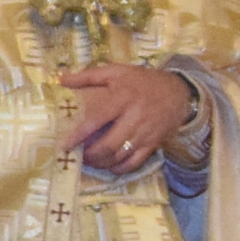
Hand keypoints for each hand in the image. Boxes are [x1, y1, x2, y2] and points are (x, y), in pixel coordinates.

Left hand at [61, 61, 197, 175]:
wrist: (178, 92)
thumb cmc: (142, 81)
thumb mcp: (117, 71)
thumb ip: (88, 76)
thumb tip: (61, 79)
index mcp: (122, 98)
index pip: (97, 119)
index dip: (79, 134)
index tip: (66, 144)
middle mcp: (134, 117)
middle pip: (108, 144)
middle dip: (91, 155)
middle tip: (79, 156)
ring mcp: (144, 133)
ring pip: (120, 156)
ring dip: (102, 163)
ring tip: (90, 162)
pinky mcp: (153, 144)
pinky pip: (134, 163)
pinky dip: (119, 169)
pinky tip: (109, 167)